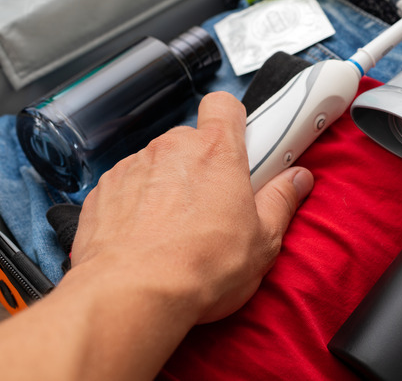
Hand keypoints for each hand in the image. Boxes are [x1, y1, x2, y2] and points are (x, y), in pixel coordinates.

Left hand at [70, 91, 313, 322]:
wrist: (132, 295)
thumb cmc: (198, 267)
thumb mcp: (263, 241)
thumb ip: (281, 201)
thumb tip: (296, 181)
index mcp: (216, 152)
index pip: (225, 106)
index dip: (234, 122)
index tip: (246, 149)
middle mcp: (172, 149)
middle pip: (192, 142)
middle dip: (205, 167)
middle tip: (218, 205)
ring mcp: (133, 167)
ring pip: (160, 166)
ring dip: (171, 187)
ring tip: (180, 231)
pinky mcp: (104, 191)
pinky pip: (129, 188)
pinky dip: (139, 206)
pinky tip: (150, 238)